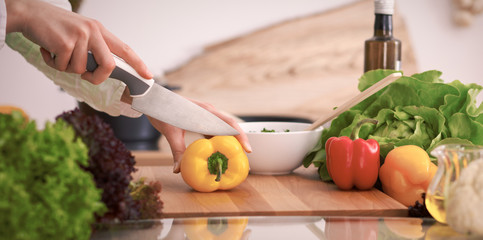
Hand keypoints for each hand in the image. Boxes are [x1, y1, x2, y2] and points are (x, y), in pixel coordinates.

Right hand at [5, 0, 151, 83]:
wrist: (30, 13)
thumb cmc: (55, 27)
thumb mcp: (81, 33)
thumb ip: (94, 49)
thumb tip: (104, 71)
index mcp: (100, 31)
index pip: (125, 49)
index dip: (138, 63)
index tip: (148, 75)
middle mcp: (93, 32)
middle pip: (109, 65)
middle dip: (97, 77)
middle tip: (86, 76)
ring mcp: (80, 36)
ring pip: (80, 70)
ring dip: (66, 67)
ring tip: (58, 53)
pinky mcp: (65, 43)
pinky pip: (63, 67)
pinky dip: (53, 63)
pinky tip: (48, 50)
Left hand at [147, 99, 251, 172]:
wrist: (154, 99)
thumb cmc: (162, 111)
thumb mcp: (170, 132)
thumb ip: (177, 151)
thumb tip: (178, 170)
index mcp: (205, 112)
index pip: (229, 124)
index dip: (240, 136)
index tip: (248, 150)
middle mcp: (209, 112)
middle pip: (230, 127)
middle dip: (239, 142)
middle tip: (243, 160)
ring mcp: (206, 114)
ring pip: (223, 129)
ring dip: (229, 142)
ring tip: (233, 158)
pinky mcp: (202, 118)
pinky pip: (214, 130)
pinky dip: (218, 141)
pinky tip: (218, 153)